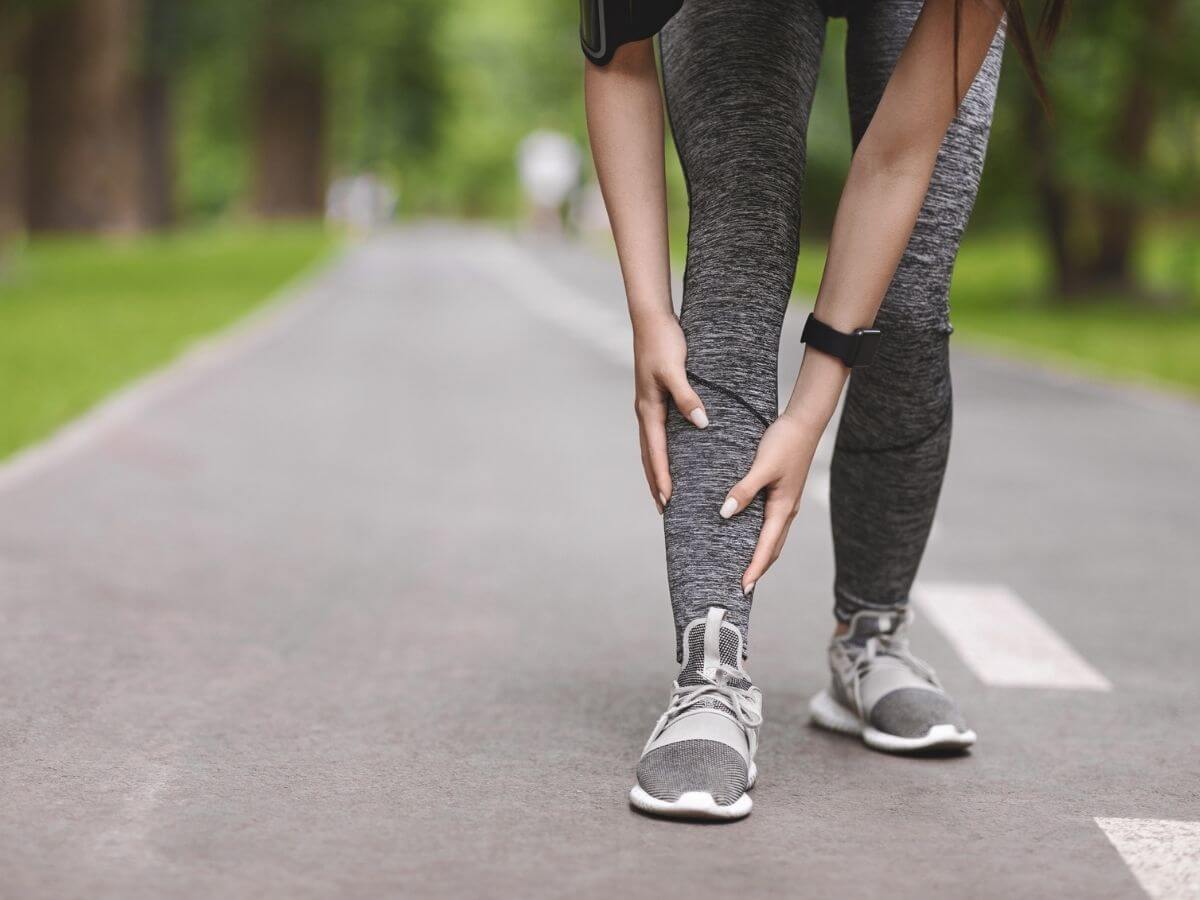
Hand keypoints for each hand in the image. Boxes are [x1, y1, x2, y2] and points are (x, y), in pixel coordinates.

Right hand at [633, 314, 707, 512]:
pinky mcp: (654, 398)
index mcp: (649, 408)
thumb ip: (687, 397)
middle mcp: (645, 411)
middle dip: (655, 482)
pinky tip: (668, 456)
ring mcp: (648, 405)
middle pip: (649, 455)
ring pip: (651, 446)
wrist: (651, 320)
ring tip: (662, 491)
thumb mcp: (675, 370)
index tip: (667, 500)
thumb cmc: (663, 343)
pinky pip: (657, 433)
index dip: (662, 477)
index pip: (656, 452)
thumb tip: (701, 423)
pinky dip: (660, 451)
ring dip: (655, 470)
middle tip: (664, 508)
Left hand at [718, 412, 823, 592]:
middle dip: (758, 569)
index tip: (743, 588)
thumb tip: (725, 513)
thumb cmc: (784, 443)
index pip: (766, 547)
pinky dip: (760, 537)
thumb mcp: (762, 466)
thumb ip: (744, 490)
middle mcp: (786, 510)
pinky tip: (746, 535)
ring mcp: (785, 503)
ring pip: (772, 537)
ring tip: (744, 569)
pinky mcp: (782, 494)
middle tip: (741, 588)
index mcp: (783, 508)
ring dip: (760, 555)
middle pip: (771, 549)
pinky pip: (770, 523)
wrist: (803, 423)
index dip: (755, 569)